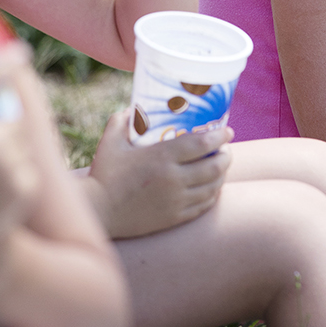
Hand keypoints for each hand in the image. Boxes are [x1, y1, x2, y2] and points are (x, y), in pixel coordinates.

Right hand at [87, 110, 231, 238]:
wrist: (98, 212)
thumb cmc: (103, 175)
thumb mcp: (110, 142)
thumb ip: (121, 121)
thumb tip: (132, 108)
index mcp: (162, 157)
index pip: (202, 143)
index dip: (220, 136)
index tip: (227, 131)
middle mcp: (174, 178)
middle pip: (214, 166)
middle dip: (226, 155)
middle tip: (226, 149)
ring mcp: (176, 200)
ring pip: (212, 187)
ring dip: (222, 175)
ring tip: (221, 167)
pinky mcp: (174, 217)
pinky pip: (203, 206)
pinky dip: (212, 195)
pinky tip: (211, 188)